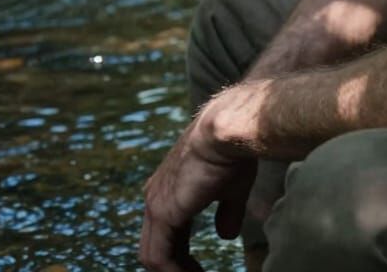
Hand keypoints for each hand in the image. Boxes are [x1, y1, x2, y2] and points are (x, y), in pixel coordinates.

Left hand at [139, 106, 256, 271]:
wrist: (228, 129)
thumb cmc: (232, 150)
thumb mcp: (232, 188)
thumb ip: (227, 212)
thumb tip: (225, 234)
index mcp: (169, 188)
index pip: (167, 233)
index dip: (181, 256)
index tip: (199, 270)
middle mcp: (156, 196)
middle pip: (156, 246)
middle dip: (176, 267)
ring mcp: (156, 204)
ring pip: (154, 255)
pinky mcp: (162, 212)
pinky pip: (159, 257)